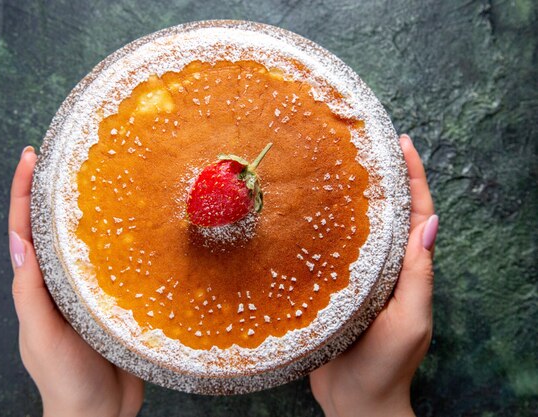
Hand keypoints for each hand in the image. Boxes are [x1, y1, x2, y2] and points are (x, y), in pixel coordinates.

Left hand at [9, 146, 143, 416]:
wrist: (100, 413)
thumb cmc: (65, 379)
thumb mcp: (41, 334)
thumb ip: (29, 292)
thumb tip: (18, 241)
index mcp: (37, 285)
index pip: (25, 228)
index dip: (24, 191)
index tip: (30, 157)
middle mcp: (62, 280)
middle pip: (56, 226)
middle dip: (56, 189)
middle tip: (67, 154)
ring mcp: (90, 288)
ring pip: (89, 240)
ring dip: (91, 209)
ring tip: (105, 176)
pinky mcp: (116, 298)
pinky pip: (119, 263)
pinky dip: (125, 240)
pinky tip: (140, 224)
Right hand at [309, 134, 437, 416]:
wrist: (355, 400)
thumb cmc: (389, 364)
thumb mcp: (411, 319)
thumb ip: (418, 275)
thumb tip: (430, 223)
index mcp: (406, 271)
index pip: (415, 215)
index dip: (413, 178)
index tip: (403, 144)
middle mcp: (381, 268)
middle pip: (384, 215)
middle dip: (380, 179)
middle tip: (365, 145)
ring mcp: (354, 278)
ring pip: (354, 230)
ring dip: (349, 200)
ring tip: (333, 168)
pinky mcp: (328, 290)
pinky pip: (326, 254)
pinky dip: (319, 231)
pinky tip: (302, 216)